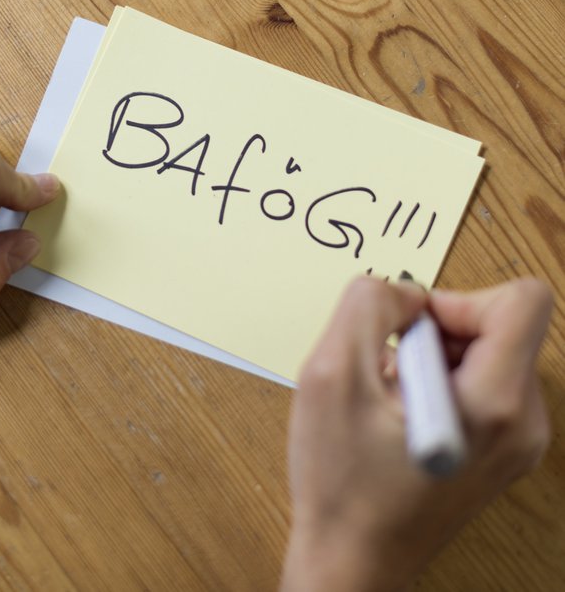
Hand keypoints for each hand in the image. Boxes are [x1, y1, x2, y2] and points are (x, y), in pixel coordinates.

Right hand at [280, 275, 551, 591]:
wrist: (352, 563)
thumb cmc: (342, 481)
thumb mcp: (331, 373)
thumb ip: (367, 305)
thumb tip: (403, 292)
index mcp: (495, 402)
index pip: (522, 300)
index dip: (457, 296)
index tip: (409, 330)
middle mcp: (523, 423)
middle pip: (498, 325)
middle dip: (433, 331)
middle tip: (386, 372)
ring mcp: (515, 441)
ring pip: (483, 352)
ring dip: (428, 357)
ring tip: (387, 400)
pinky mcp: (499, 451)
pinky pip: (476, 383)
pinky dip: (433, 382)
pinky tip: (396, 417)